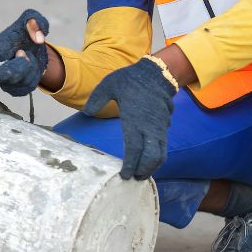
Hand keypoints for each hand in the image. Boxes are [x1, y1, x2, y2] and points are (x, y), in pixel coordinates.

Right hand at [0, 9, 49, 96]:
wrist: (34, 45)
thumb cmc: (27, 32)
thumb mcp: (32, 18)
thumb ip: (35, 20)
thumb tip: (39, 39)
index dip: (2, 70)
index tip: (21, 55)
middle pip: (7, 80)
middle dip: (25, 66)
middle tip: (27, 52)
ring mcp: (4, 80)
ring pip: (19, 85)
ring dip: (32, 71)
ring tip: (29, 57)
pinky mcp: (13, 88)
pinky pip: (25, 90)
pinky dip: (34, 79)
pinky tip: (32, 68)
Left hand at [81, 58, 176, 179]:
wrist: (156, 73)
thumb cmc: (130, 80)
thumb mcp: (108, 85)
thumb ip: (97, 99)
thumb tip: (86, 112)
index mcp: (134, 119)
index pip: (134, 148)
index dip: (131, 164)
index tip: (124, 175)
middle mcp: (149, 126)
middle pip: (151, 156)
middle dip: (144, 170)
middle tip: (133, 178)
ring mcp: (159, 127)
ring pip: (161, 154)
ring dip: (152, 167)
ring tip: (142, 174)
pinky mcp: (164, 126)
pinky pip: (163, 146)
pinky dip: (157, 157)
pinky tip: (148, 161)